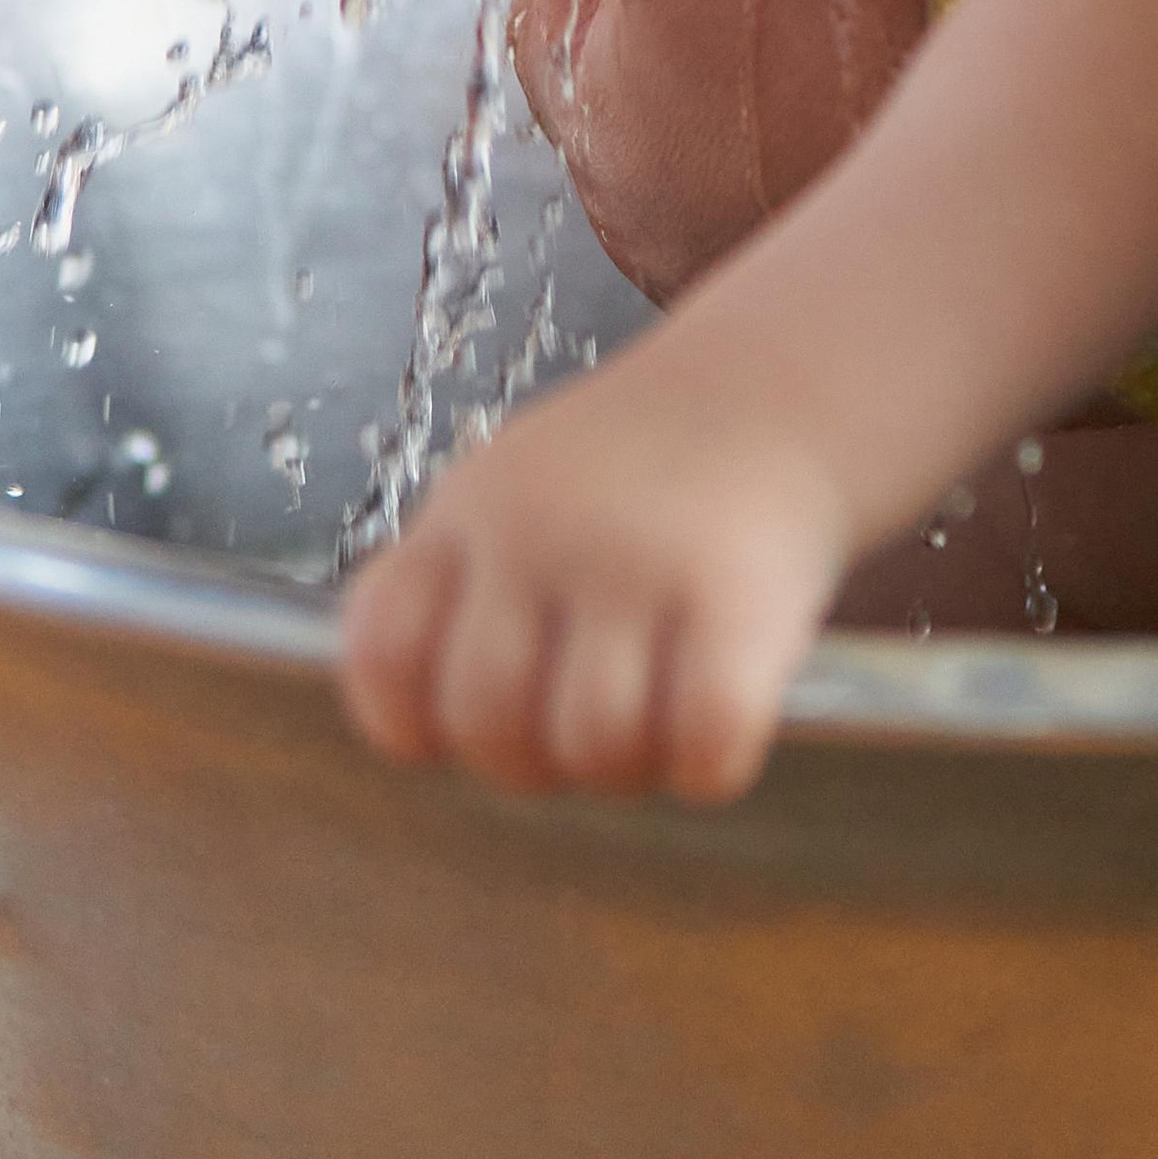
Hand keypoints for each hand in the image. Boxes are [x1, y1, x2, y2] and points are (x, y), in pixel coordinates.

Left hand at [340, 352, 851, 800]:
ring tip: (655, 723)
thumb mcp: (516, 488)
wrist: (777, 387)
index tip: (462, 722)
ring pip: (594, 747)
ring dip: (628, 770)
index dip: (409, 720)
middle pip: (485, 722)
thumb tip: (415, 729)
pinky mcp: (738, 596)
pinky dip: (708, 766)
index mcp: (473, 508)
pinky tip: (716, 732)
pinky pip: (702, 741)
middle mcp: (542, 529)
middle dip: (528, 766)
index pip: (381, 650)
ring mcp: (639, 560)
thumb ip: (458, 588)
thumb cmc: (638, 472)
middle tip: (579, 733)